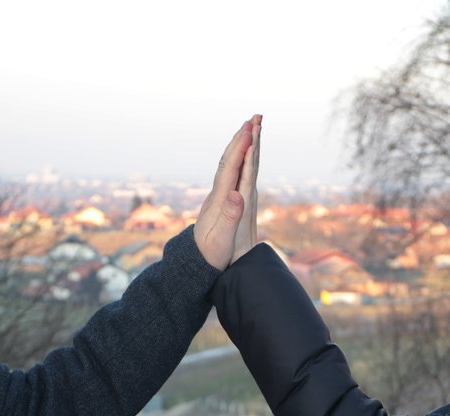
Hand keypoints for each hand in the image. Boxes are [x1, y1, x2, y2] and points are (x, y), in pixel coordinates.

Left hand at [194, 114, 261, 269]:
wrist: (195, 264)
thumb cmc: (210, 254)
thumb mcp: (221, 238)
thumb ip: (230, 216)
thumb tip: (238, 194)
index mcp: (220, 200)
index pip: (230, 168)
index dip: (241, 148)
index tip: (250, 129)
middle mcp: (219, 194)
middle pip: (230, 160)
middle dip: (242, 138)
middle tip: (254, 118)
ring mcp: (220, 197)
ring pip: (230, 164)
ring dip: (240, 145)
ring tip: (250, 128)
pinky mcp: (222, 201)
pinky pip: (232, 173)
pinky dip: (239, 159)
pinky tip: (243, 155)